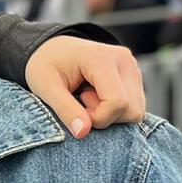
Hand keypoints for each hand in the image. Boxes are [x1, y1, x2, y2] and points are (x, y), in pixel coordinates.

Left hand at [25, 36, 145, 139]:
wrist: (51, 49)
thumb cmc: (45, 65)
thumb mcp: (46, 88)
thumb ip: (65, 109)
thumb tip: (82, 133)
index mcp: (102, 59)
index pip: (117, 102)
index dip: (98, 118)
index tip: (77, 110)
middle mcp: (124, 60)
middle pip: (131, 110)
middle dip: (105, 118)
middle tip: (81, 103)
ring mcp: (132, 68)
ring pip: (136, 111)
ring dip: (111, 115)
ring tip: (87, 99)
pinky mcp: (134, 77)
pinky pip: (135, 108)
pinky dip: (116, 112)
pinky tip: (97, 97)